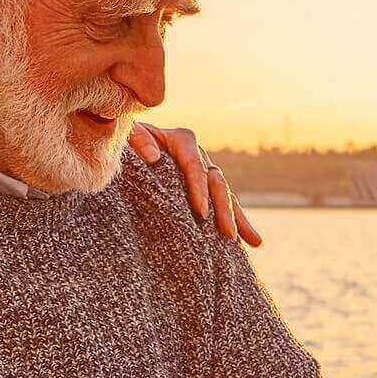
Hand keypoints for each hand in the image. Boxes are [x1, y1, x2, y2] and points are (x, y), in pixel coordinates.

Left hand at [128, 122, 261, 246]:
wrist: (125, 145)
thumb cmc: (123, 140)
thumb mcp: (126, 136)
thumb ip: (137, 140)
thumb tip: (154, 157)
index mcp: (181, 140)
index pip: (195, 165)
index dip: (199, 188)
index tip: (201, 212)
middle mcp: (197, 155)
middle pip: (216, 182)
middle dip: (223, 210)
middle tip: (228, 234)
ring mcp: (202, 172)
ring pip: (225, 195)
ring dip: (237, 219)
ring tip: (253, 241)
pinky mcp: (201, 188)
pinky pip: (221, 205)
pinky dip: (238, 222)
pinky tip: (253, 242)